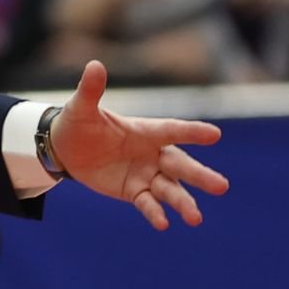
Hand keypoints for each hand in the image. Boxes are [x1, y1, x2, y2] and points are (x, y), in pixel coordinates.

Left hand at [50, 61, 228, 229]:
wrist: (66, 149)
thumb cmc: (78, 123)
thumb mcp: (82, 108)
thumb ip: (91, 90)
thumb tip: (95, 64)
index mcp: (145, 130)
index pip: (172, 130)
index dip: (192, 132)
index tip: (214, 134)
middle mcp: (151, 153)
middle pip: (179, 165)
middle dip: (199, 175)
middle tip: (222, 186)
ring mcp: (145, 174)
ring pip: (169, 189)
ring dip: (183, 202)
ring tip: (195, 218)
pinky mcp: (133, 192)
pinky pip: (147, 203)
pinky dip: (155, 213)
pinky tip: (164, 224)